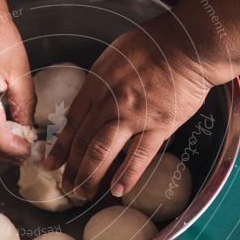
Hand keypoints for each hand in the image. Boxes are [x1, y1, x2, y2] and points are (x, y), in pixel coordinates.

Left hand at [44, 13, 216, 199]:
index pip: (72, 122)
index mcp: (97, 85)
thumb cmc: (154, 44)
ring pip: (103, 152)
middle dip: (72, 168)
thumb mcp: (114, 56)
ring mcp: (133, 116)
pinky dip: (127, 175)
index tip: (51, 163)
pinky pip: (139, 156)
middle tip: (68, 187)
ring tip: (84, 195)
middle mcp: (110, 103)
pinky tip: (118, 190)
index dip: (61, 147)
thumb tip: (92, 101)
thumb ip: (101, 82)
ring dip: (91, 176)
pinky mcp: (158, 126)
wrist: (188, 45)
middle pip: (84, 141)